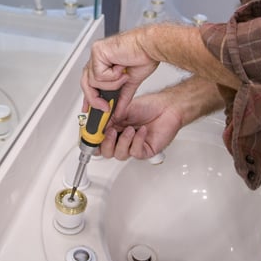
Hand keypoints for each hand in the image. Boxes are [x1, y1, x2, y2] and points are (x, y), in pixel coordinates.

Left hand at [80, 29, 158, 113]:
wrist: (150, 46)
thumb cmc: (143, 57)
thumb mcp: (130, 83)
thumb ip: (121, 98)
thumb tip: (117, 112)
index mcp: (103, 64)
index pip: (89, 83)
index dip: (88, 97)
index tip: (88, 110)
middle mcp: (98, 58)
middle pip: (86, 83)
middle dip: (94, 98)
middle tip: (105, 107)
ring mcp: (97, 54)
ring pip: (93, 81)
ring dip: (112, 84)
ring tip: (124, 76)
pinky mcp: (98, 51)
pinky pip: (99, 74)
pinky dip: (113, 76)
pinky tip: (121, 68)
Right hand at [100, 76, 226, 160]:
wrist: (167, 108)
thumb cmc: (148, 106)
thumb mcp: (123, 107)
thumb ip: (109, 116)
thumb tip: (96, 124)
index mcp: (113, 127)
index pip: (98, 139)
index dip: (93, 140)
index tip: (92, 134)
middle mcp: (121, 138)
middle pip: (106, 152)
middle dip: (106, 144)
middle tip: (111, 132)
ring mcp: (132, 145)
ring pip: (119, 155)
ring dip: (123, 142)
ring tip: (130, 129)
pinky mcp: (144, 150)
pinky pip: (135, 153)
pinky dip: (137, 141)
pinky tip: (141, 131)